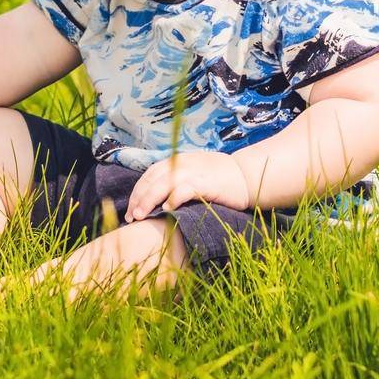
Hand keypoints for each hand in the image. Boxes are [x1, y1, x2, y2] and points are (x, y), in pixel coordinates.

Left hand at [124, 151, 250, 222]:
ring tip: (140, 216)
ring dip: (148, 200)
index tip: (131, 209)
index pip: (150, 174)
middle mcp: (181, 164)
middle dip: (138, 198)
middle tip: (131, 217)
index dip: (138, 191)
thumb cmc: (220, 179)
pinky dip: (173, 198)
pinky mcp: (205, 183)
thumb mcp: (194, 172)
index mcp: (177, 161)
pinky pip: (184, 189)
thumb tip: (157, 198)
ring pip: (162, 184)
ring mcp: (193, 172)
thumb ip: (176, 179)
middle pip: (152, 180)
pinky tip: (166, 210)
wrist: (247, 175)